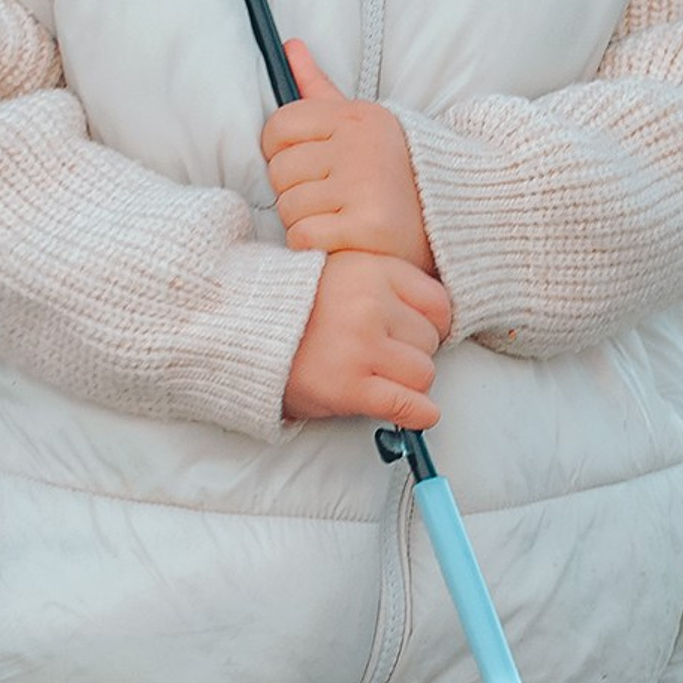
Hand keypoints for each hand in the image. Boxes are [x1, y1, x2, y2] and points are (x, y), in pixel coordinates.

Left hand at [263, 41, 435, 272]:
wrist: (451, 217)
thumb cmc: (393, 168)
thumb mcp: (361, 120)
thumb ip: (318, 85)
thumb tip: (289, 45)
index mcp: (355, 117)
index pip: (279, 127)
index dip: (280, 150)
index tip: (303, 163)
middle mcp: (360, 146)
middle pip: (279, 171)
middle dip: (293, 190)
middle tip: (325, 196)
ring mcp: (365, 186)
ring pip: (288, 208)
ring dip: (302, 220)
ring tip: (334, 216)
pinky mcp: (368, 226)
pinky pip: (302, 236)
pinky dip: (310, 244)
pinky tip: (335, 237)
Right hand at [282, 250, 452, 428]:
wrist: (244, 333)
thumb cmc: (295, 307)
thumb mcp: (345, 272)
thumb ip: (387, 286)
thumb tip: (435, 324)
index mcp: (373, 269)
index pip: (438, 304)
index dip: (431, 325)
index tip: (416, 336)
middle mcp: (370, 304)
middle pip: (429, 341)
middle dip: (413, 355)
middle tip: (385, 359)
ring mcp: (361, 345)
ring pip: (423, 373)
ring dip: (408, 384)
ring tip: (381, 379)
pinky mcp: (349, 385)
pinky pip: (406, 404)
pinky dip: (417, 414)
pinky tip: (416, 414)